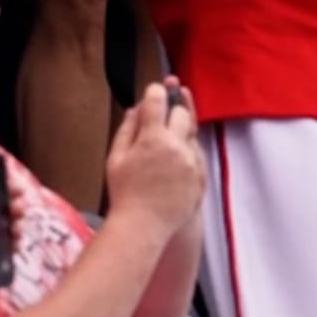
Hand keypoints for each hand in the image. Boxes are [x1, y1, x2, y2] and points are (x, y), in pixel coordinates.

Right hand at [103, 81, 205, 230]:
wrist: (143, 226)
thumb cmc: (124, 193)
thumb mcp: (116, 157)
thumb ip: (127, 129)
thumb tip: (136, 108)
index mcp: (152, 138)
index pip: (158, 101)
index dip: (156, 91)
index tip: (155, 90)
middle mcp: (176, 146)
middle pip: (182, 113)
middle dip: (173, 108)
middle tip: (166, 108)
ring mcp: (192, 161)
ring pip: (192, 133)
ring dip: (182, 129)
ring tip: (168, 136)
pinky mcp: (201, 176)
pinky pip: (198, 154)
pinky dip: (188, 150)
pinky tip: (176, 156)